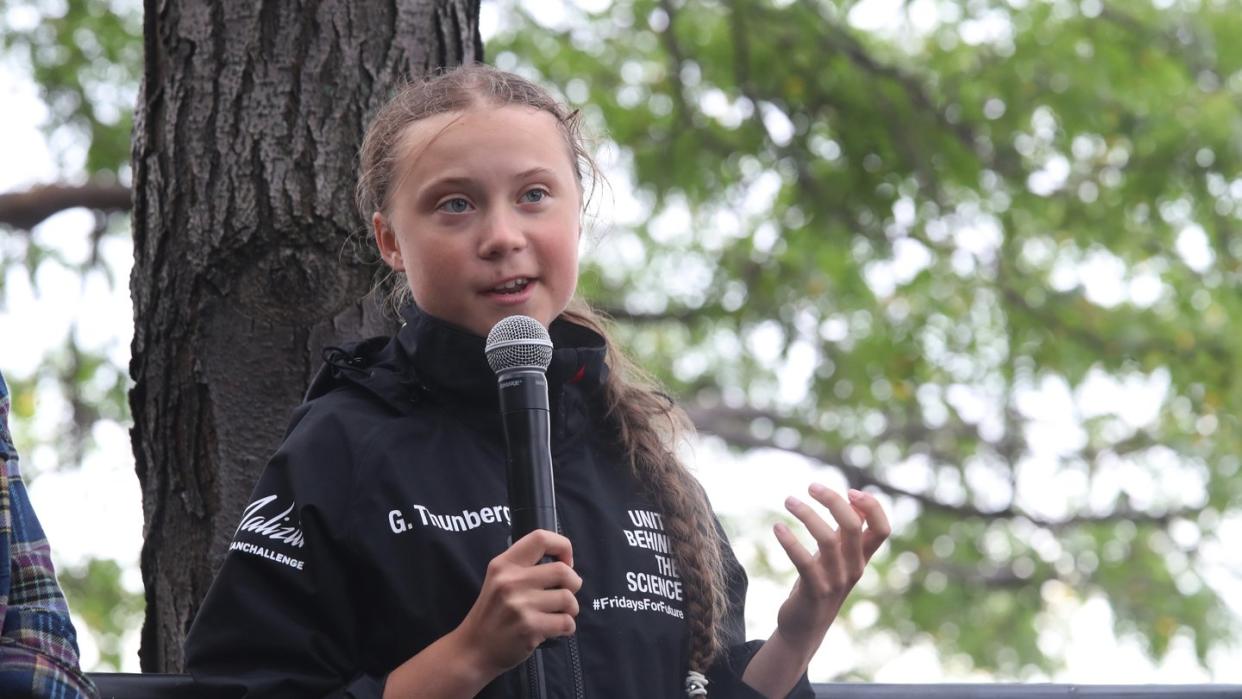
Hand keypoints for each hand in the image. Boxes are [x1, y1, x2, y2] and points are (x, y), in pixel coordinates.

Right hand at [455, 529, 581, 675]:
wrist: (473, 649)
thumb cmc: (492, 613)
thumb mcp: (498, 580)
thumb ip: (524, 567)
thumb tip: (565, 562)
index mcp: (504, 564)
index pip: (541, 538)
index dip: (562, 546)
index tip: (566, 562)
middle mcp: (511, 581)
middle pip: (564, 571)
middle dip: (574, 583)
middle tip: (565, 593)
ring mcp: (520, 605)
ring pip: (568, 599)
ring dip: (571, 609)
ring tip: (558, 614)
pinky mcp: (529, 628)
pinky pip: (566, 622)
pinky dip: (567, 627)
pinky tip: (555, 629)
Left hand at [771, 485, 889, 653]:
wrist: (806, 627)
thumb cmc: (822, 582)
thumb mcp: (838, 556)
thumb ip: (846, 531)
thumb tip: (853, 499)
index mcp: (862, 557)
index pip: (882, 529)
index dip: (872, 507)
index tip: (851, 491)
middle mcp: (854, 568)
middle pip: (853, 527)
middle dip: (833, 501)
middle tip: (811, 486)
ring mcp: (836, 581)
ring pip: (827, 540)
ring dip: (807, 515)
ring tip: (789, 501)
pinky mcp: (814, 591)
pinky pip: (804, 562)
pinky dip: (790, 541)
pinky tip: (778, 528)